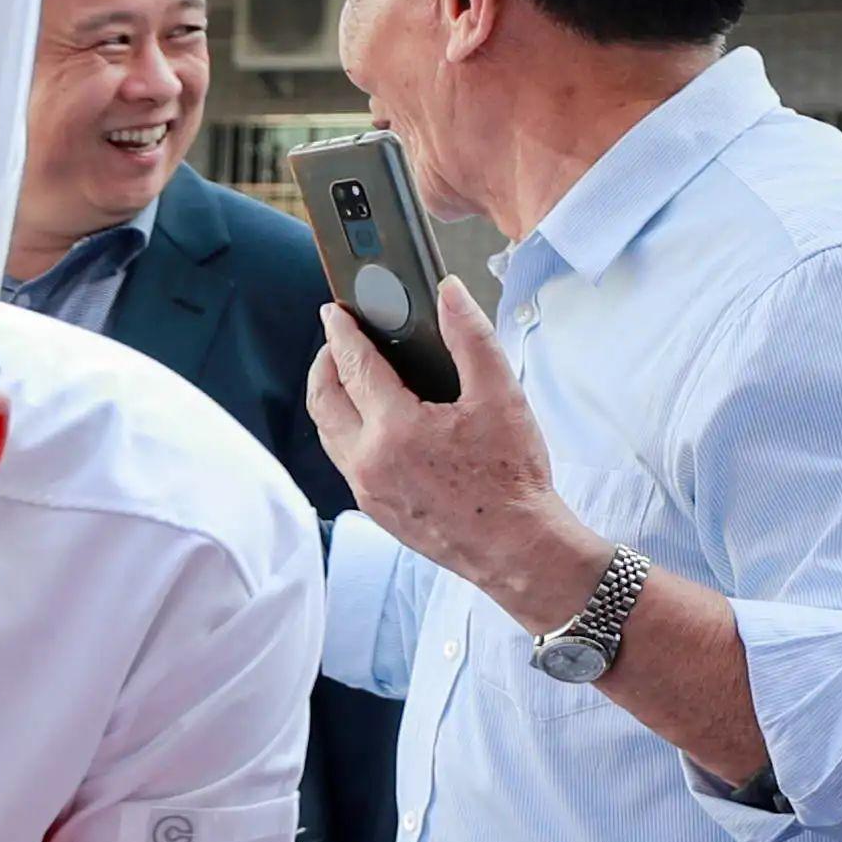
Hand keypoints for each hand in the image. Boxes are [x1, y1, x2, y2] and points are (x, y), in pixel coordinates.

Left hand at [306, 279, 594, 622]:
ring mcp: (367, 489)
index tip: (333, 311)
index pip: (353, 365)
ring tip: (347, 376)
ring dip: (330, 398)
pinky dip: (344, 431)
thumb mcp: (500, 396)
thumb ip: (470, 337)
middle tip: (335, 340)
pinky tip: (368, 422)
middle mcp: (369, 461)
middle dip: (325, 363)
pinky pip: (344, 460)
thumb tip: (448, 293)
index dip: (341, 332)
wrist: (517, 548)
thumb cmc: (513, 477)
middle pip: (324, 399)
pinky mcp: (375, 509)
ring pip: (328, 433)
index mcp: (395, 428)